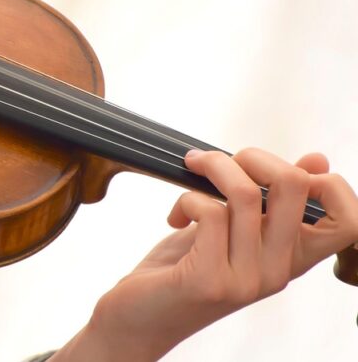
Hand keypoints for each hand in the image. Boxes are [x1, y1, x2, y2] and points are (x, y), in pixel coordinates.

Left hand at [53, 148, 357, 361]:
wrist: (138, 319)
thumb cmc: (183, 268)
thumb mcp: (232, 230)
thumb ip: (268, 201)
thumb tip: (317, 160)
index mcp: (290, 258)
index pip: (348, 223)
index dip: (328, 184)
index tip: (282, 170)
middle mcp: (277, 272)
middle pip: (294, 187)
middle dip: (254, 156)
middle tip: (221, 162)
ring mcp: (245, 279)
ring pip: (246, 193)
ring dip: (212, 166)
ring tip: (192, 170)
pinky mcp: (208, 280)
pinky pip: (208, 212)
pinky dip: (186, 199)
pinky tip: (174, 216)